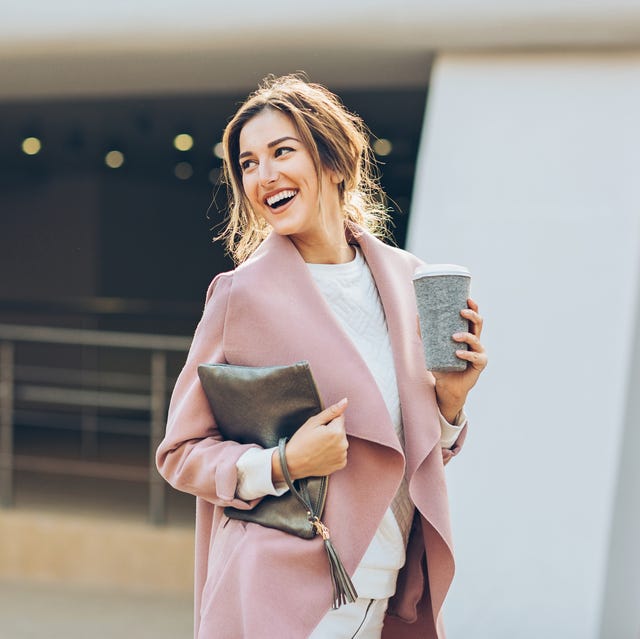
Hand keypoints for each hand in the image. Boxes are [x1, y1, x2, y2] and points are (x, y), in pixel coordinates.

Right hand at [271, 398, 348, 481]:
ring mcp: (343, 455)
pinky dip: (334, 452)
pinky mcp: (341, 464)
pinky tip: (322, 454)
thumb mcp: (313, 422)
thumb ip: (332, 411)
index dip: (328, 421)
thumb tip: (345, 401)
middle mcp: (343, 444)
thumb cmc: (301, 441)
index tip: (319, 428)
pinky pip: (341, 452)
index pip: (340, 417)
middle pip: (341, 430)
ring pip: (341, 441)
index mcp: (337, 431)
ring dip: (333, 442)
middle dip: (332, 431)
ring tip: (318, 446)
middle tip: (317, 438)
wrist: (293, 463)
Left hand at [432, 298, 487, 422]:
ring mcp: (479, 352)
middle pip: (479, 323)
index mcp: (467, 333)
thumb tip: (418, 315)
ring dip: (466, 336)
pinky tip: (458, 353)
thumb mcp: (432, 347)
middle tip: (461, 312)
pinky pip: (475, 357)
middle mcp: (475, 340)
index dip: (472, 307)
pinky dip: (466, 354)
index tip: (467, 298)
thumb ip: (426, 333)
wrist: (447, 385)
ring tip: (454, 336)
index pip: (472, 317)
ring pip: (476, 339)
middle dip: (472, 315)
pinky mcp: (479, 364)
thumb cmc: (442, 364)